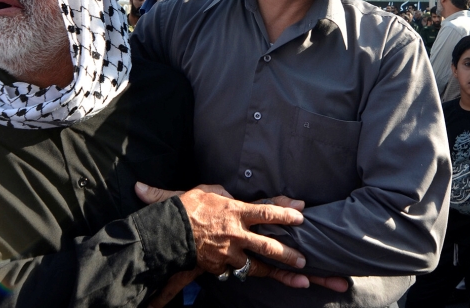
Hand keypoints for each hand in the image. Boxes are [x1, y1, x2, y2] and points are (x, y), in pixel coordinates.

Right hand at [135, 183, 307, 273]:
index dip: (285, 213)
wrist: (167, 233)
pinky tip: (254, 277)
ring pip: (255, 266)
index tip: (301, 215)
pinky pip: (234, 272)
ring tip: (293, 278)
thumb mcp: (205, 191)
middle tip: (303, 261)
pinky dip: (241, 273)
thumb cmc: (185, 208)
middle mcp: (236, 234)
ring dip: (274, 272)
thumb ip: (222, 192)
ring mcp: (228, 253)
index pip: (266, 211)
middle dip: (288, 254)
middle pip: (268, 246)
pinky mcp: (218, 267)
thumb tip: (230, 192)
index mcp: (235, 211)